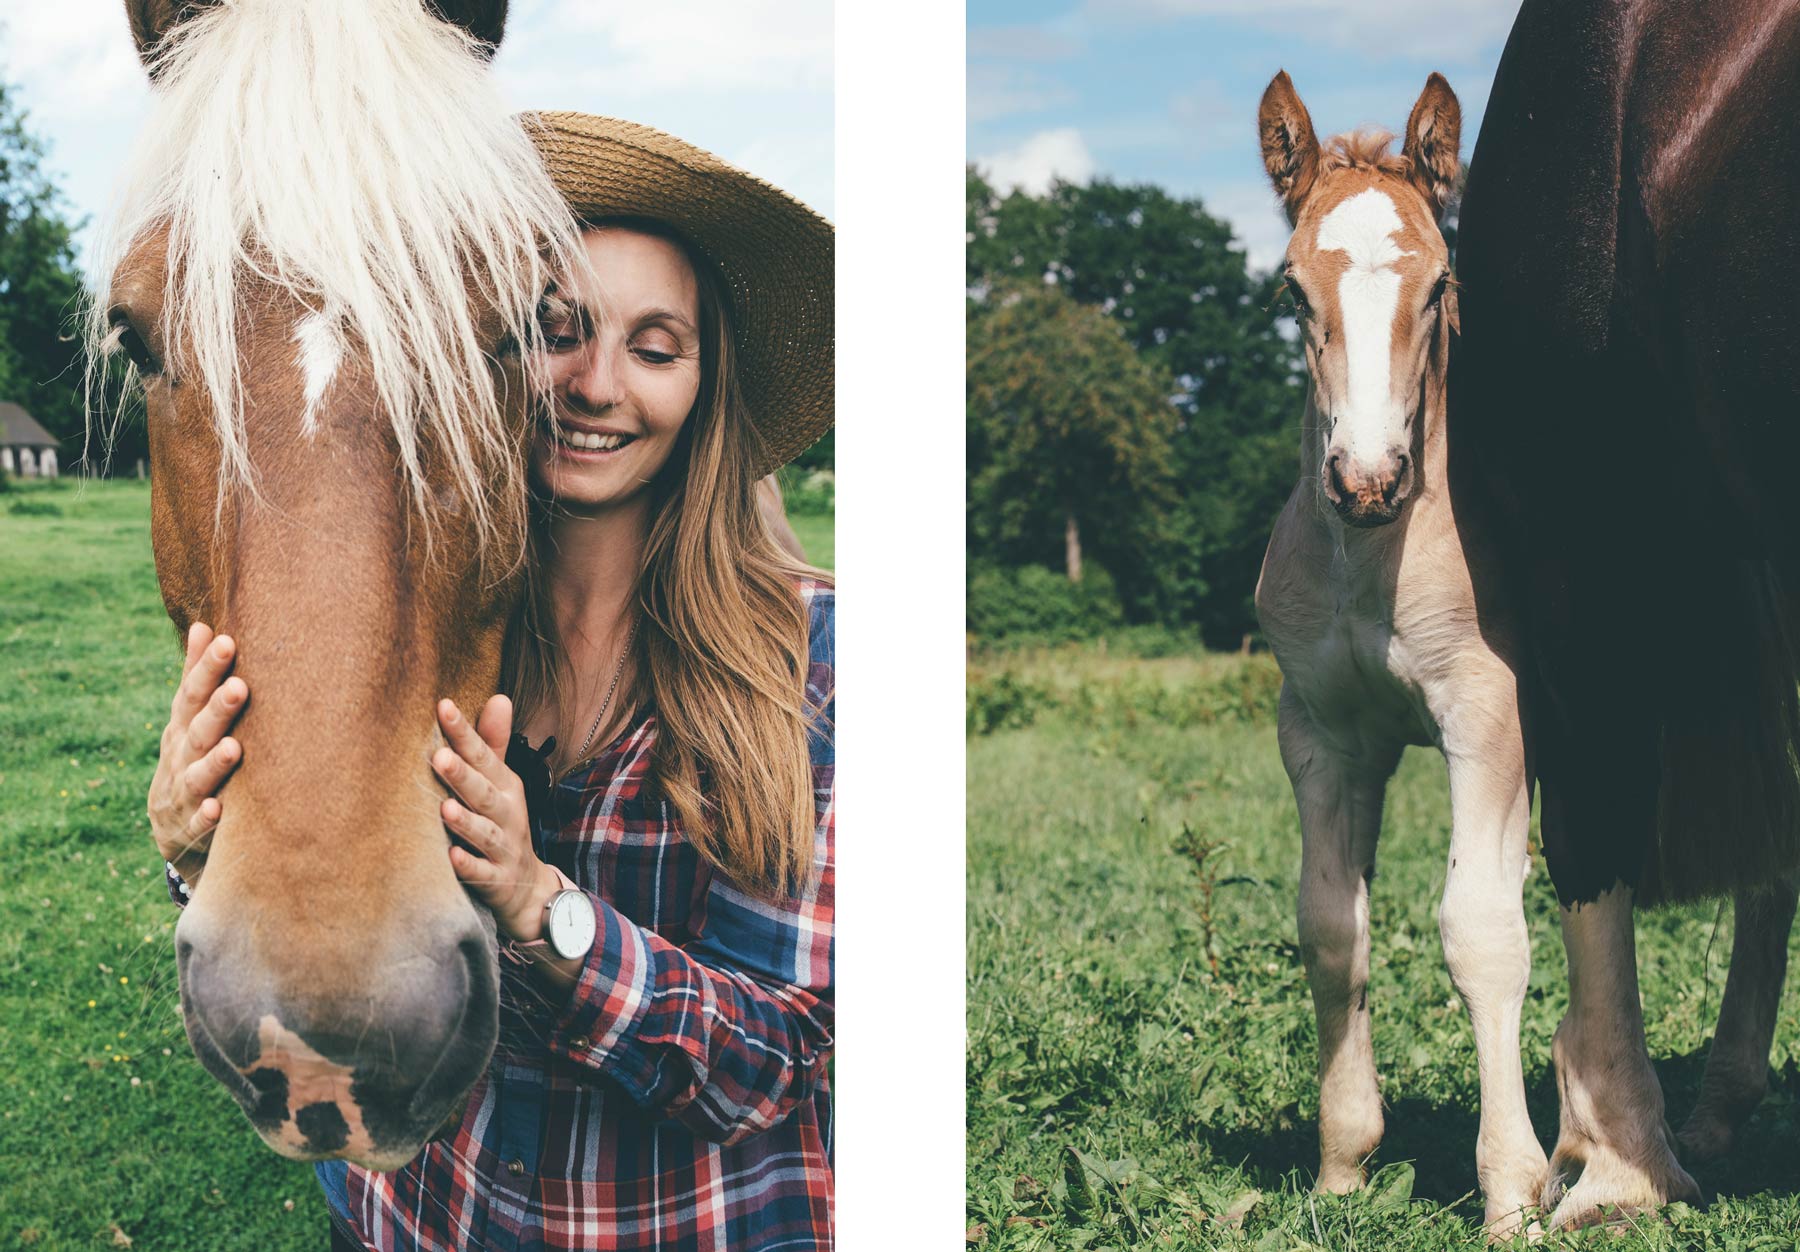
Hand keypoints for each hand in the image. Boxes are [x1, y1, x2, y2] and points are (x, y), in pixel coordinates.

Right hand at [147, 623, 247, 887]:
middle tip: (239, 687)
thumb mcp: (189, 720)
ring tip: (233, 748)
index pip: (191, 695)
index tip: (227, 642)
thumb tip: (204, 625)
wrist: (174, 831)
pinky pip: (199, 825)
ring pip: (198, 778)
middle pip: (197, 731)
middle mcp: (180, 758)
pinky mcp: (191, 830)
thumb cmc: (192, 759)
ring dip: (214, 763)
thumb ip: (196, 678)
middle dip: (217, 710)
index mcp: (181, 728)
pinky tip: (219, 810)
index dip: (206, 670)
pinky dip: (207, 818)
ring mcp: (184, 795)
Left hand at [435, 695, 556, 942]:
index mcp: (506, 787)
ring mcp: (503, 849)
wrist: (526, 887)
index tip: (443, 707)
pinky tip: (451, 857)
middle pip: (484, 794)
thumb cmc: (503, 824)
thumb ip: (493, 744)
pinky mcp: (496, 881)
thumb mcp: (502, 784)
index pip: (484, 756)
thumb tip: (499, 696)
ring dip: (467, 822)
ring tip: (445, 808)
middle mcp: (508, 815)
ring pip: (485, 834)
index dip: (465, 733)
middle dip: (464, 776)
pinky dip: (469, 866)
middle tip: (439, 756)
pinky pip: (482, 874)